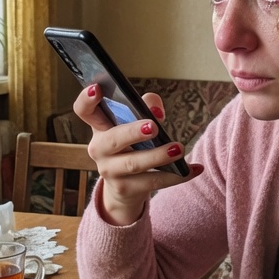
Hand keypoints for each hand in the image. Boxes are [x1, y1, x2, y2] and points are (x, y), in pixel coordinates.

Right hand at [73, 84, 201, 226]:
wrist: (126, 187)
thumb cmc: (133, 145)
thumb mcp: (136, 123)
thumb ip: (146, 107)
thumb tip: (155, 109)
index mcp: (100, 127)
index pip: (84, 111)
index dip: (87, 99)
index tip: (98, 88)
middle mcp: (99, 149)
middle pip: (112, 139)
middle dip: (132, 132)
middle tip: (153, 126)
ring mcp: (110, 171)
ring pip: (134, 164)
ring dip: (158, 156)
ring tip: (178, 149)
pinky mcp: (125, 189)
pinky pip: (152, 182)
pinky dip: (176, 176)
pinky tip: (194, 169)